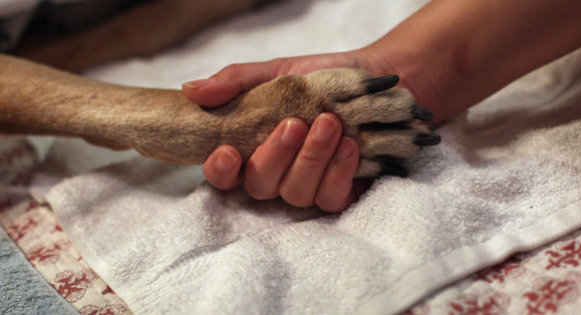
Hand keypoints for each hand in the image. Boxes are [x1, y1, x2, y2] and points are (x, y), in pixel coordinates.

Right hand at [181, 49, 422, 211]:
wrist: (377, 78)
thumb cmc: (321, 77)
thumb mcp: (278, 71)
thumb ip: (237, 81)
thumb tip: (191, 90)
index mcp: (253, 145)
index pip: (224, 174)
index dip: (220, 170)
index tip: (227, 151)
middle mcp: (277, 171)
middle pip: (259, 186)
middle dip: (276, 156)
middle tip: (295, 123)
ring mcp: (307, 184)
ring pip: (296, 194)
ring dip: (311, 160)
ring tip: (330, 125)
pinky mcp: (339, 191)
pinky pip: (329, 200)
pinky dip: (338, 174)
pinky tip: (349, 147)